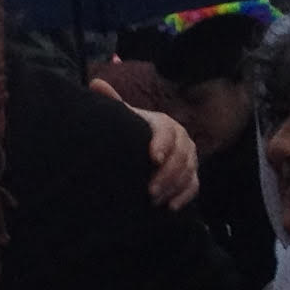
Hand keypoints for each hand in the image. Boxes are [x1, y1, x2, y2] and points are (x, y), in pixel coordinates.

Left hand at [104, 85, 199, 210]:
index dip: (162, 144)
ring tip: (154, 200)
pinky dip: (184, 196)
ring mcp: (189, 158)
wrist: (144, 148)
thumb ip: (113, 102)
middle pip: (183, 156)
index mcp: (165, 124)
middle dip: (168, 174)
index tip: (153, 158)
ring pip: (189, 172)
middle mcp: (182, 140)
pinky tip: (170, 207)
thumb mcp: (125, 118)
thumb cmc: (133, 131)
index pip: (168, 132)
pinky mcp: (191, 175)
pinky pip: (194, 186)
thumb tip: (95, 82)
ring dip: (173, 187)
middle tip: (150, 190)